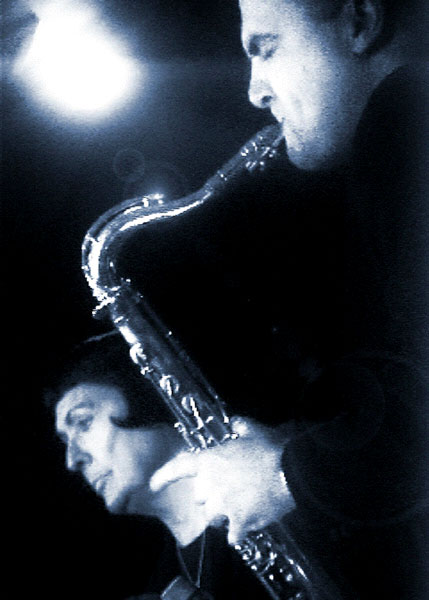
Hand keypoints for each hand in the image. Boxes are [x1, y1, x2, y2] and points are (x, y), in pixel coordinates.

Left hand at [150, 417, 294, 544]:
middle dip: (211, 495)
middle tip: (229, 490)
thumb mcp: (254, 431)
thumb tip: (236, 421)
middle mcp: (211, 484)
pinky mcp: (240, 522)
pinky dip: (238, 534)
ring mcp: (224, 505)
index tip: (153, 484)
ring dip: (223, 515)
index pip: (179, 467)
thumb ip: (240, 426)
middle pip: (200, 497)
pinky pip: (232, 536)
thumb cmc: (271, 449)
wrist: (291, 472)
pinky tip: (246, 529)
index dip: (164, 476)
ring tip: (239, 508)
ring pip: (213, 517)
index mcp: (210, 461)